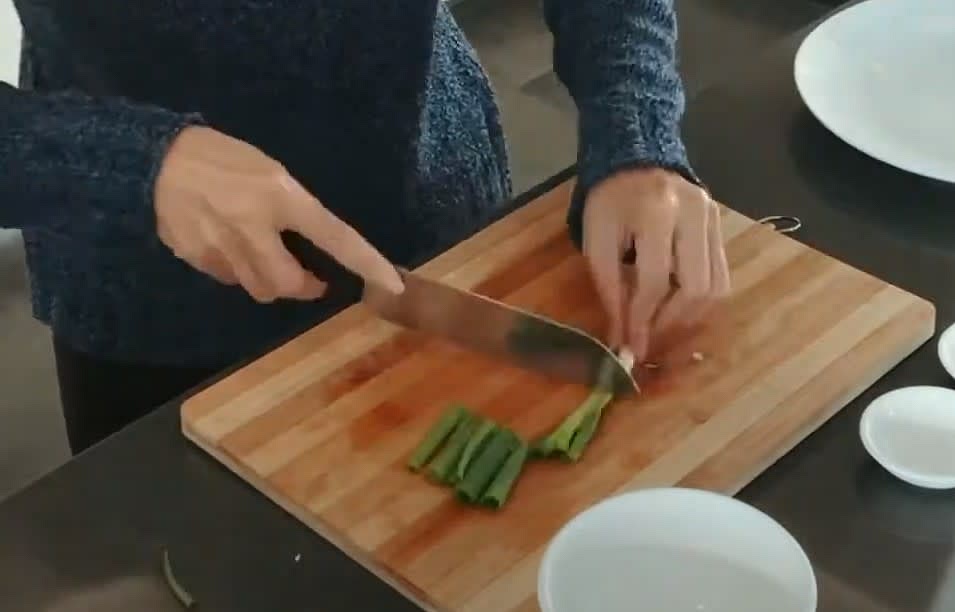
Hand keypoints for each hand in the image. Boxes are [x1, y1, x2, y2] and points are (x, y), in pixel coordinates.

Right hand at [154, 126, 403, 302]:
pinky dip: (238, 271)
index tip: (391, 285)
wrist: (153, 160)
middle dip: (305, 287)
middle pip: (290, 285)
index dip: (367, 263)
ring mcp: (222, 247)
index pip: (336, 237)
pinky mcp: (197, 259)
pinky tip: (226, 245)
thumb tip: (307, 246)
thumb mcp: (271, 172)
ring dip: (271, 282)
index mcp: (282, 197)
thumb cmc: (222, 158)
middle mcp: (254, 227)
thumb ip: (291, 209)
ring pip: (260, 289)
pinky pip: (230, 279)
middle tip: (309, 277)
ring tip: (262, 255)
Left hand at [582, 167, 729, 360]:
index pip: (655, 280)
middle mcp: (693, 214)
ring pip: (717, 287)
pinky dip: (701, 300)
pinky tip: (678, 307)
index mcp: (655, 212)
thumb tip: (621, 337)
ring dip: (690, 317)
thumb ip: (609, 287)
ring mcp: (713, 219)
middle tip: (649, 339)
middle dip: (670, 323)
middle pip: (696, 288)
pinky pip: (721, 275)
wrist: (634, 159)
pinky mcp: (721, 226)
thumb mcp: (596, 240)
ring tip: (662, 326)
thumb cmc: (608, 201)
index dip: (642, 319)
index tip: (630, 347)